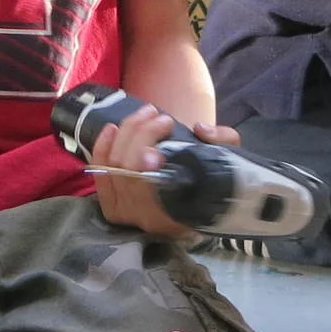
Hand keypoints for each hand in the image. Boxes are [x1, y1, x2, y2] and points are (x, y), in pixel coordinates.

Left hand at [90, 108, 241, 237]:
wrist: (196, 210)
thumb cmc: (212, 185)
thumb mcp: (230, 163)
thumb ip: (223, 143)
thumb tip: (200, 129)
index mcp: (177, 214)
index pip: (151, 186)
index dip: (148, 159)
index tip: (164, 132)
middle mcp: (147, 218)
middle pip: (129, 169)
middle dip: (143, 133)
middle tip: (162, 116)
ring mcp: (126, 214)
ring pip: (114, 166)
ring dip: (129, 132)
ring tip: (148, 113)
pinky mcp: (112, 207)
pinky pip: (100, 174)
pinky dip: (102, 148)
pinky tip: (113, 128)